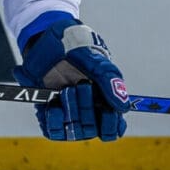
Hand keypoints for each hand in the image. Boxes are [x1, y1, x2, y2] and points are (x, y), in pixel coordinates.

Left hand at [14, 18, 129, 141]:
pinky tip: (52, 106)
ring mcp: (68, 114)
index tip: (107, 112)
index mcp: (104, 100)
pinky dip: (53, 122)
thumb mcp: (95, 60)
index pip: (113, 128)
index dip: (111, 126)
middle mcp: (87, 111)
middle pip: (93, 129)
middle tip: (80, 85)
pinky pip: (53, 131)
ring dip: (71, 112)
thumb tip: (124, 108)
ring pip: (74, 132)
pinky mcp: (49, 113)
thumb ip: (109, 82)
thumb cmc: (75, 46)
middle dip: (87, 109)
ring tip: (66, 89)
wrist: (46, 38)